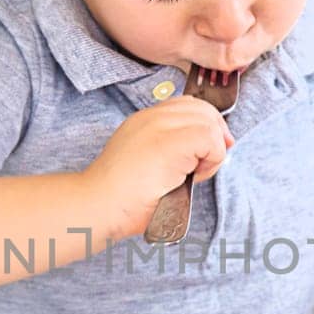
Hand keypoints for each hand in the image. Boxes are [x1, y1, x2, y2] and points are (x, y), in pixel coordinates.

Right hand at [81, 96, 234, 237]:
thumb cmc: (120, 199)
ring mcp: (159, 126)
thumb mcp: (146, 166)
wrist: (98, 206)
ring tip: (194, 174)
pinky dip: (213, 160)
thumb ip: (170, 153)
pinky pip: (211, 140)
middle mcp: (151, 117)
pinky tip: (194, 177)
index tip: (205, 154)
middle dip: (215, 137)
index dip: (205, 126)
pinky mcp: (169, 142)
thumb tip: (204, 154)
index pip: (188, 106)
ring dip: (213, 151)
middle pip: (203, 109)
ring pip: (210, 122)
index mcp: (144, 121)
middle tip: (206, 165)